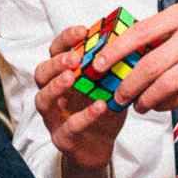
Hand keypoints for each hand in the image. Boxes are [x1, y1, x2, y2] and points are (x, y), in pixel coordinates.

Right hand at [34, 25, 127, 177]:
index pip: (55, 51)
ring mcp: (54, 118)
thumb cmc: (102, 110)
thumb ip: (115, 65)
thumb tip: (136, 39)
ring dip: (56, 87)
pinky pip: (67, 128)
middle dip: (56, 63)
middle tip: (74, 57)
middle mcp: (52, 95)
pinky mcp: (63, 139)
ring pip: (43, 100)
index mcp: (62, 76)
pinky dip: (83, 117)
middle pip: (41, 73)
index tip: (83, 30)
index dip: (66, 40)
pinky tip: (99, 106)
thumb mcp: (110, 84)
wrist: (100, 147)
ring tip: (72, 77)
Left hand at [93, 0, 177, 112]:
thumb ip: (172, 28)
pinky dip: (170, 103)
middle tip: (116, 95)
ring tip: (138, 106)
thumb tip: (138, 50)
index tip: (98, 64)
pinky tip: (161, 106)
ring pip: (168, 85)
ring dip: (147, 99)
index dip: (115, 51)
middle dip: (128, 85)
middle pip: (150, 65)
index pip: (140, 32)